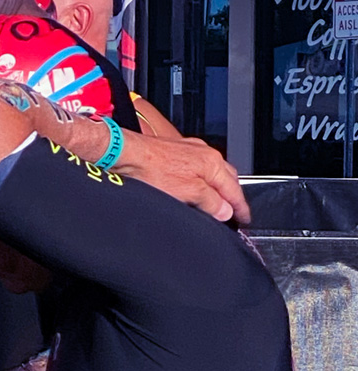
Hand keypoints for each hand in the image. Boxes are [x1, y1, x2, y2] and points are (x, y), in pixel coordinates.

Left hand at [115, 132, 249, 224]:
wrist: (126, 154)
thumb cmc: (152, 170)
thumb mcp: (188, 192)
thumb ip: (211, 202)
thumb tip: (226, 211)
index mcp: (212, 163)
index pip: (235, 190)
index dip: (241, 208)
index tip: (245, 220)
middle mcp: (204, 153)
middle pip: (228, 179)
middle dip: (233, 196)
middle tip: (234, 213)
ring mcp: (189, 150)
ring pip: (213, 173)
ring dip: (217, 188)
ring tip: (216, 204)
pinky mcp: (174, 152)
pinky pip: (197, 169)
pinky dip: (202, 181)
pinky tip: (195, 189)